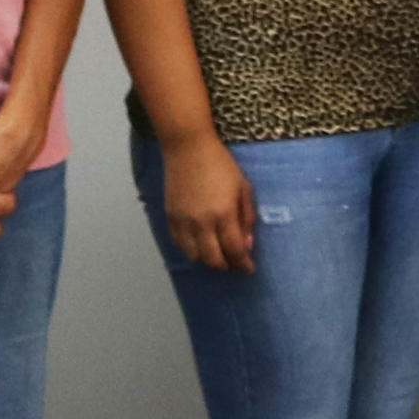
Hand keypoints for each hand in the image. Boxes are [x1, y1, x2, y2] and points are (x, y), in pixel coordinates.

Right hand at [158, 137, 260, 274]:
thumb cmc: (221, 165)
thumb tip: (247, 244)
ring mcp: (183, 221)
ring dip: (208, 261)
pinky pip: (179, 244)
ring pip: (194, 256)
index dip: (243, 263)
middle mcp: (202, 222)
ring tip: (218, 257)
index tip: (249, 269)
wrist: (188, 149)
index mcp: (224, 214)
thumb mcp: (243, 188)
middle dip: (226, 266)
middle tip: (234, 265)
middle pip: (213, 258)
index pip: (234, 249)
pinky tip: (200, 248)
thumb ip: (247, 218)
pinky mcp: (170, 217)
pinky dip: (191, 251)